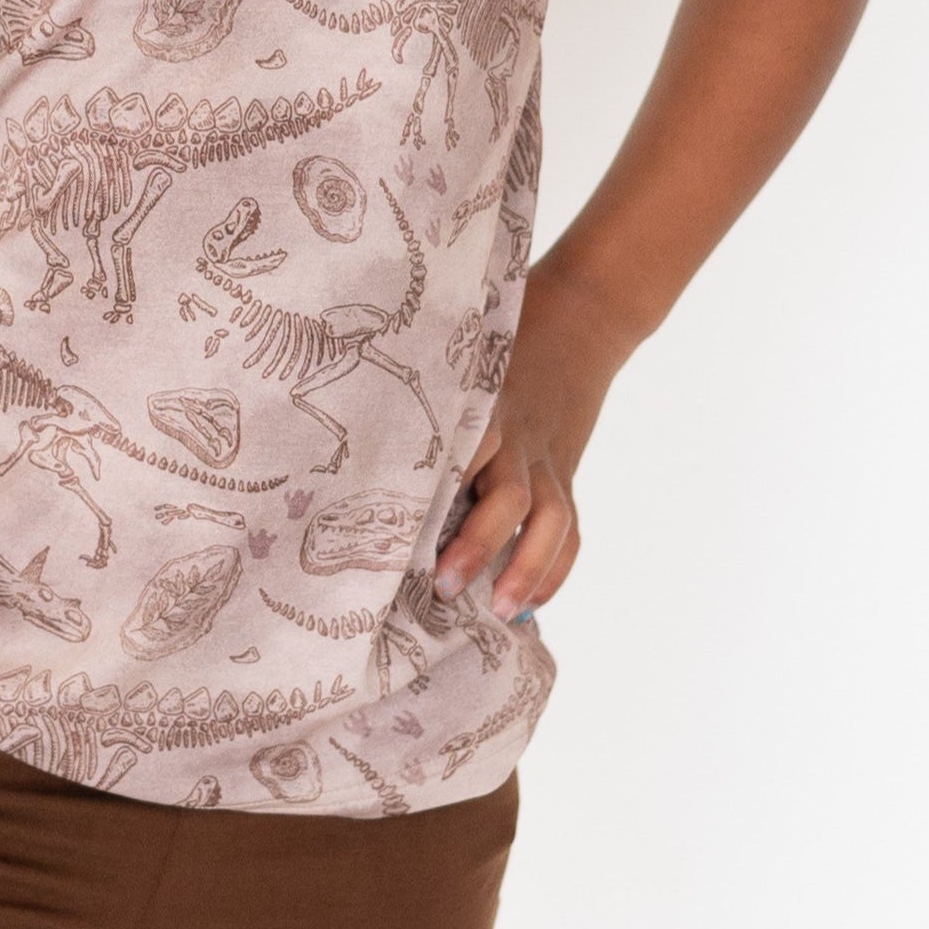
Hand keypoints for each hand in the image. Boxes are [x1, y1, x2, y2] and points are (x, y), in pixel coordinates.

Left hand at [429, 274, 627, 620]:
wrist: (582, 317)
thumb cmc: (499, 340)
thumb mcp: (458, 356)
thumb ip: (420, 393)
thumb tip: (346, 430)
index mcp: (483, 406)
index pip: (458, 452)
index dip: (435, 491)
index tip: (397, 531)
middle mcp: (518, 438)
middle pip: (508, 497)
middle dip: (478, 544)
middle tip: (443, 586)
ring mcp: (547, 459)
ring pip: (550, 520)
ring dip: (526, 569)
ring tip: (500, 612)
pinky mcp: (566, 474)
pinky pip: (570, 528)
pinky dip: (554, 568)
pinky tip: (530, 603)